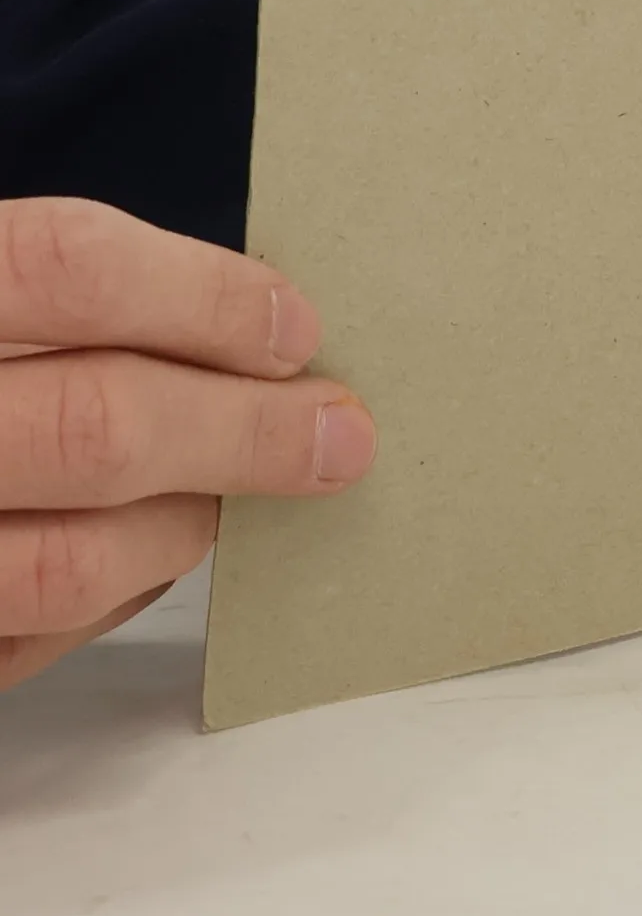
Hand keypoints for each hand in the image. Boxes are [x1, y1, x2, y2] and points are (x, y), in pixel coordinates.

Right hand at [0, 198, 375, 691]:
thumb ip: (48, 293)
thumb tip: (246, 319)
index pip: (69, 269)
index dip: (204, 296)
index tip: (295, 323)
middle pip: (95, 424)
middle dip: (243, 431)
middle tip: (336, 431)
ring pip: (66, 560)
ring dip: (186, 526)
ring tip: (247, 493)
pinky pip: (17, 646)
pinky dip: (107, 600)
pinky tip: (147, 554)